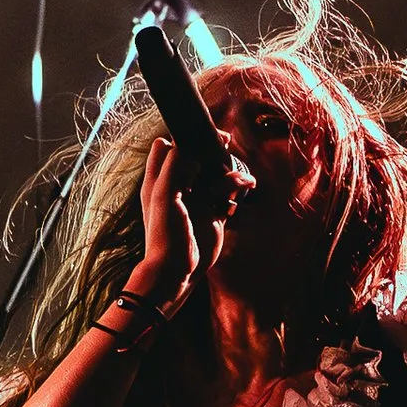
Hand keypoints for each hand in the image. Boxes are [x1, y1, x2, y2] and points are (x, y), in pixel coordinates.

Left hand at [124, 134, 234, 314]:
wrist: (177, 270)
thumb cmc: (165, 233)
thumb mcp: (164, 194)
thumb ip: (175, 166)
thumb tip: (193, 148)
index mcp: (160, 179)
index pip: (166, 147)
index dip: (182, 138)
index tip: (199, 137)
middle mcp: (179, 187)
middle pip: (196, 157)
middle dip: (212, 150)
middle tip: (226, 142)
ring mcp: (198, 200)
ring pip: (216, 174)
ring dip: (231, 172)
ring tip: (241, 180)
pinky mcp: (214, 214)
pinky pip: (229, 194)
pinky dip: (238, 188)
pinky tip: (246, 188)